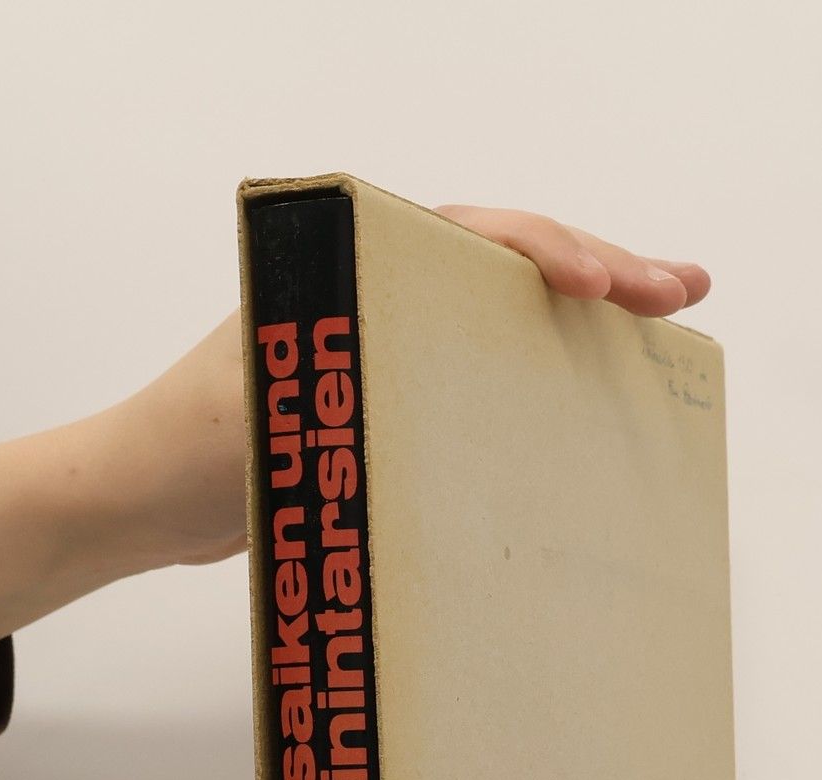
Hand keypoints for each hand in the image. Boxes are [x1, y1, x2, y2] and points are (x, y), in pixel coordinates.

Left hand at [106, 205, 712, 571]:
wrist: (138, 501)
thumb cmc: (186, 454)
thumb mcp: (261, 421)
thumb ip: (327, 400)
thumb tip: (406, 399)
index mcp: (346, 269)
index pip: (466, 237)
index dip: (543, 252)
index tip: (601, 286)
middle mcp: (374, 289)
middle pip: (506, 261)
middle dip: (600, 269)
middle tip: (683, 290)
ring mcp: (387, 337)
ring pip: (505, 308)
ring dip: (588, 312)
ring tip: (669, 317)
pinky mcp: (391, 391)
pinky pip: (485, 362)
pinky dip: (545, 365)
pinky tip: (598, 384)